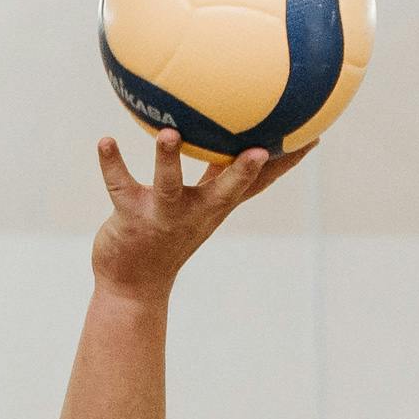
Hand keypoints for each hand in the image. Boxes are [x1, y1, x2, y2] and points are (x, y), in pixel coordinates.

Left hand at [88, 128, 299, 298]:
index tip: (312, 134)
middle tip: (261, 148)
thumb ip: (220, 177)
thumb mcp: (202, 208)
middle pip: (226, 191)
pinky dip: (112, 164)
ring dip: (168, 159)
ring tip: (168, 133)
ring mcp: (164, 216)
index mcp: (216, 205)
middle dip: (243, 172)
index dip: (285, 162)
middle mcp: (196, 211)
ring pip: (169, 186)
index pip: (258, 182)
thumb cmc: (168, 236)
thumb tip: (238, 145)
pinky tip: (105, 141)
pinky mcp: (131, 218)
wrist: (133, 286)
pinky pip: (120, 187)